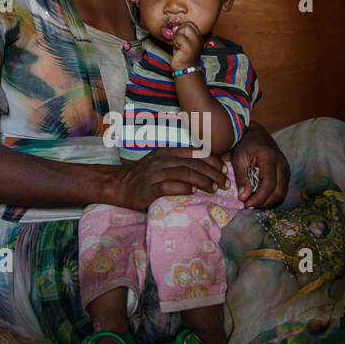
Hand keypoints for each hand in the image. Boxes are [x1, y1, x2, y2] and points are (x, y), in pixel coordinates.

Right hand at [110, 147, 228, 210]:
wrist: (119, 184)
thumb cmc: (145, 175)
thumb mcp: (163, 161)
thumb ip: (181, 162)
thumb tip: (208, 168)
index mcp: (168, 151)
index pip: (196, 152)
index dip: (214, 160)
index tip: (225, 170)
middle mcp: (163, 159)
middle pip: (194, 164)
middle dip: (213, 173)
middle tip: (225, 183)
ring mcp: (155, 173)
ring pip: (184, 173)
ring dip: (202, 181)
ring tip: (215, 189)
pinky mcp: (149, 188)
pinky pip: (168, 187)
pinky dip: (183, 189)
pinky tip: (193, 192)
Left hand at [170, 22, 204, 71]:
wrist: (185, 70)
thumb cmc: (183, 56)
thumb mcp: (184, 43)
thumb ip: (182, 34)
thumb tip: (175, 26)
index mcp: (199, 37)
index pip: (191, 24)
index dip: (183, 28)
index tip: (180, 37)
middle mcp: (199, 39)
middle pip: (188, 24)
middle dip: (180, 30)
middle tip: (178, 41)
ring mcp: (195, 43)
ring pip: (184, 28)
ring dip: (177, 36)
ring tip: (178, 45)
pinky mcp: (189, 47)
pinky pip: (179, 37)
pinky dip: (175, 42)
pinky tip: (177, 49)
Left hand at [232, 125, 289, 207]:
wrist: (255, 134)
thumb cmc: (245, 145)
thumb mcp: (239, 159)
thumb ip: (241, 179)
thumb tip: (244, 198)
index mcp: (269, 158)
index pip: (268, 184)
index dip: (258, 198)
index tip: (246, 204)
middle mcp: (282, 163)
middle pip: (278, 191)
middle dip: (264, 202)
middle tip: (250, 205)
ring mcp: (286, 167)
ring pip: (282, 192)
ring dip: (269, 201)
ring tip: (254, 202)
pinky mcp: (286, 171)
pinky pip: (283, 189)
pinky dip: (273, 196)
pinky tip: (261, 197)